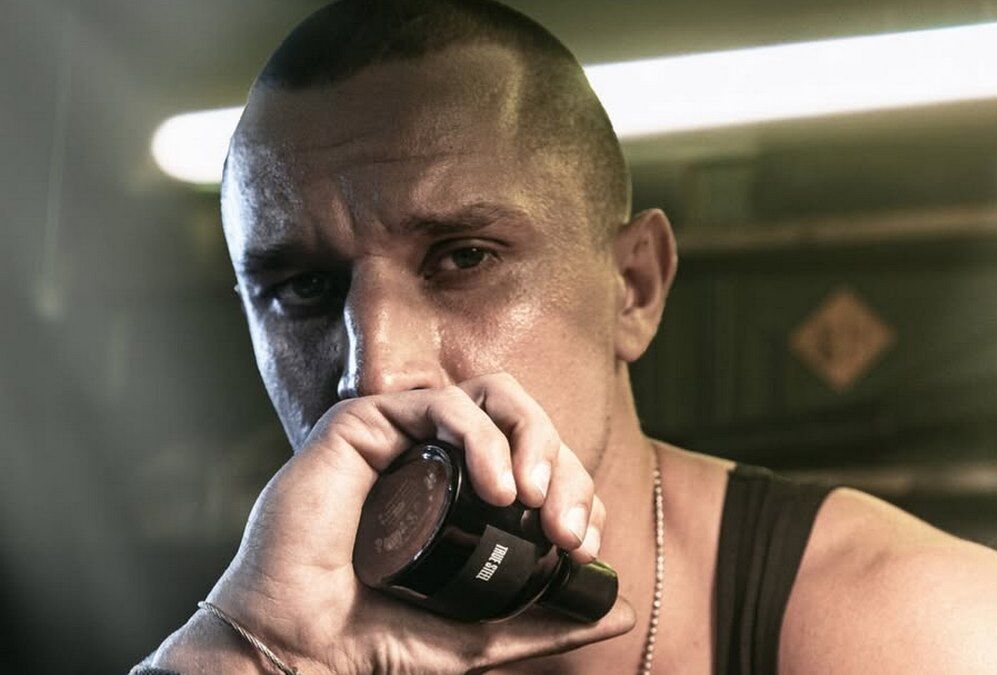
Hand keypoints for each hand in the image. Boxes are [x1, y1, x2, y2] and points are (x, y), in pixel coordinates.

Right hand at [151, 373, 632, 673]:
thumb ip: (548, 619)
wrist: (294, 656)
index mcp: (457, 488)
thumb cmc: (376, 642)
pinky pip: (440, 401)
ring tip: (537, 503)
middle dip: (562, 468)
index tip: (582, 546)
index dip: (572, 488)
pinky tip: (502, 489)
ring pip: (491, 396)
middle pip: (523, 420)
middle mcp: (430, 453)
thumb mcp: (483, 633)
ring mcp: (396, 434)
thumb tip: (620, 610)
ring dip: (532, 442)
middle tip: (569, 531)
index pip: (534, 458)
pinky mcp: (359, 423)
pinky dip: (484, 436)